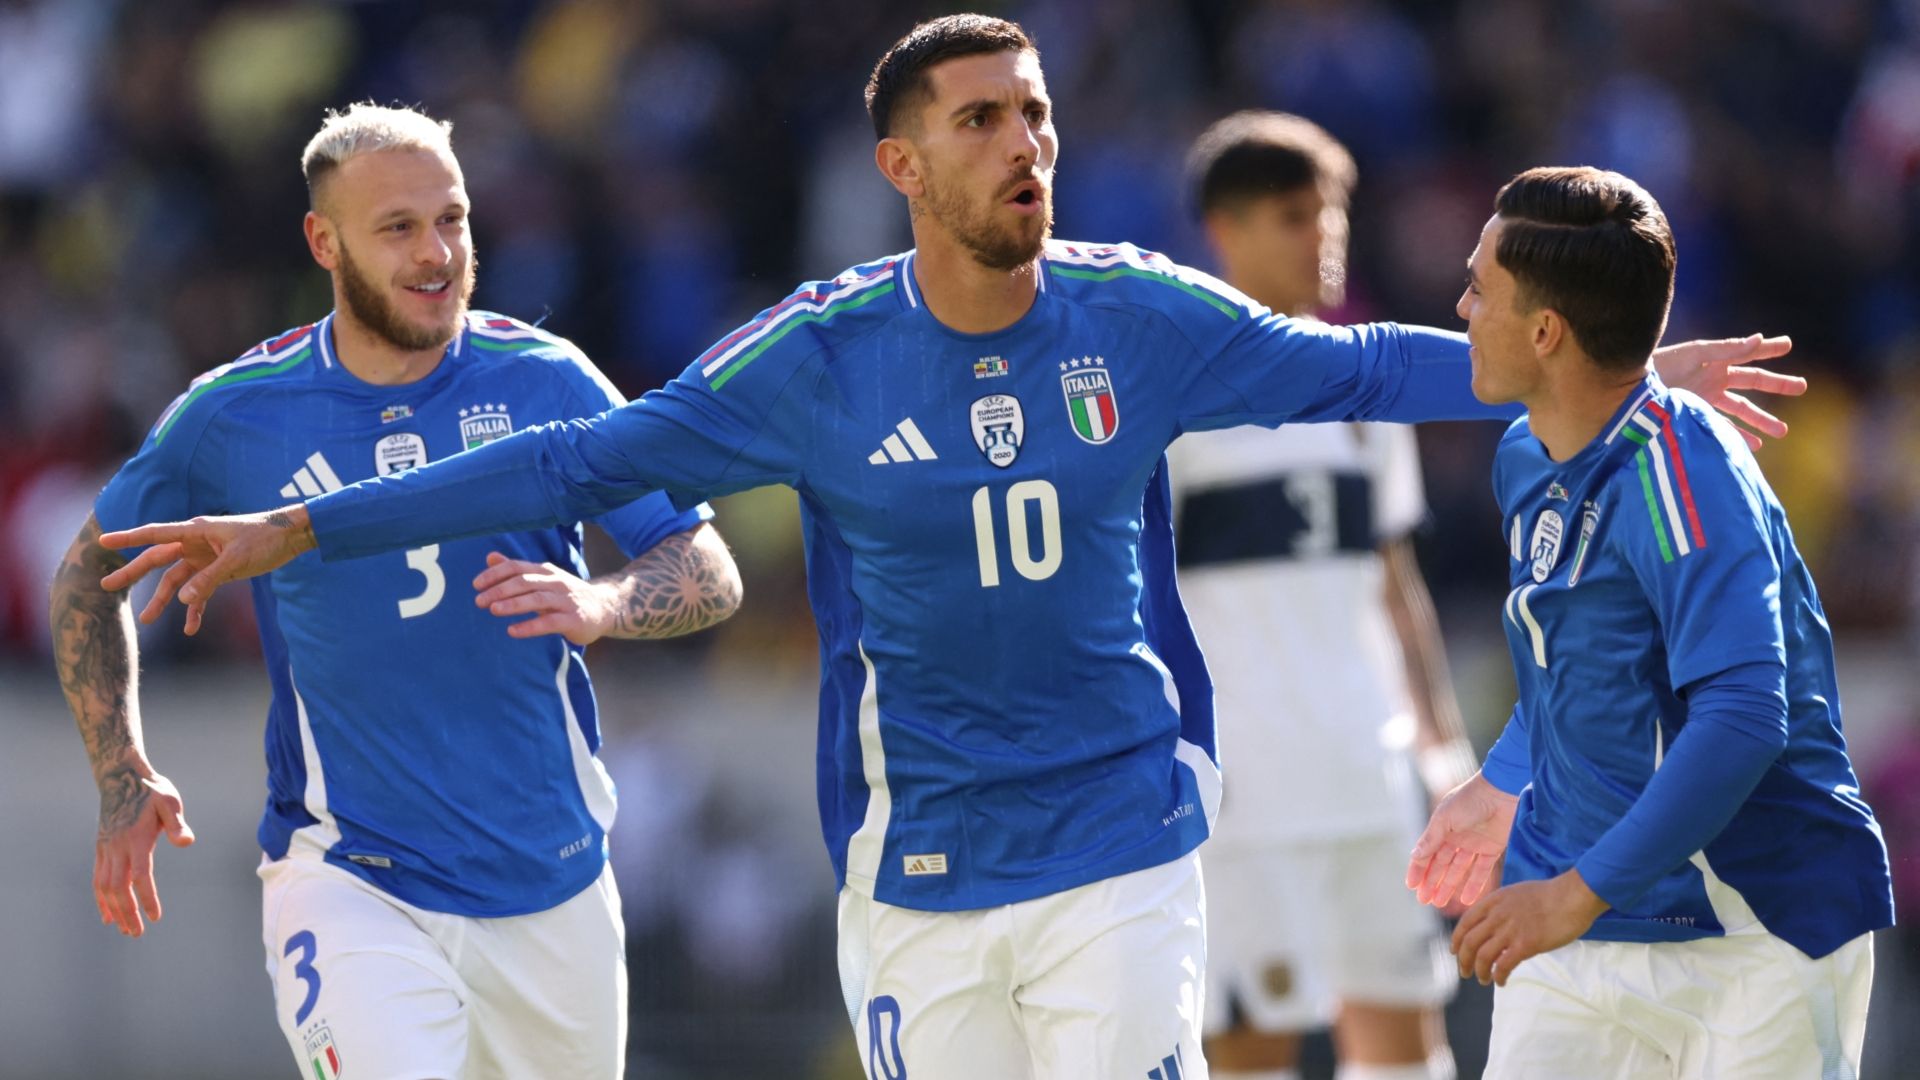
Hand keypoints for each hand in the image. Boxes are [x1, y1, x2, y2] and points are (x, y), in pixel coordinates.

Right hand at [94, 766, 194, 936]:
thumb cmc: (152, 790)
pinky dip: (101, 899)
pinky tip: (108, 915)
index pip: (139, 875)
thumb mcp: (169, 802)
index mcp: (135, 838)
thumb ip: (177, 824)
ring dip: (114, 910)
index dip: (146, 898)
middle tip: (137, 934)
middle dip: (128, 913)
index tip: (155, 917)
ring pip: (105, 887)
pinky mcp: (100, 848)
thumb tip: (187, 843)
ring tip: (125, 930)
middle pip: (118, 888)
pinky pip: (97, 878)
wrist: (121, 777)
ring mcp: (105, 849)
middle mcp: (116, 847)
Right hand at [99, 506, 314, 633]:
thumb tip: (182, 600)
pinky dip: (195, 608)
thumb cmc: (265, 539)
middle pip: (157, 560)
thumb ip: (209, 579)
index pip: (155, 535)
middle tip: (105, 586)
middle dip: (133, 574)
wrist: (292, 537)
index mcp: (195, 531)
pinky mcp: (218, 570)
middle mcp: (195, 543)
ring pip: (176, 580)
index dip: (128, 538)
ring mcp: (205, 557)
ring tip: (147, 620)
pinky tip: (191, 628)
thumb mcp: (237, 560)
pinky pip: (199, 591)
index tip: (103, 541)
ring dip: (163, 599)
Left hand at [473, 552, 617, 644]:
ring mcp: (566, 600)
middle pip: (525, 582)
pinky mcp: (573, 619)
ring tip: (493, 609)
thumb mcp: (543, 579)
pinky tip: (513, 631)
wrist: (604, 608)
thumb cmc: (566, 594)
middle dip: (500, 590)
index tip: (476, 584)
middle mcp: (556, 582)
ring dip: (514, 604)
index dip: (495, 574)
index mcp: (545, 571)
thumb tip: (490, 557)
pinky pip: (549, 622)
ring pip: (537, 599)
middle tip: (479, 601)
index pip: (517, 567)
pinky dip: (530, 626)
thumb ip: (517, 570)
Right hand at [1407, 771, 1517, 909]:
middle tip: (1424, 900)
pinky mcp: (1491, 849)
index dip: (1418, 870)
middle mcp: (1456, 838)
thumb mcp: (1445, 818)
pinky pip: (1481, 871)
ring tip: (1440, 903)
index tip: (1412, 887)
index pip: (1426, 853)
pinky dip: (1474, 885)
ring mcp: (1474, 844)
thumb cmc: (1470, 799)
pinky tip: (1466, 899)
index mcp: (1441, 828)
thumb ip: (1431, 839)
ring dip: (1449, 886)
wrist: (1502, 790)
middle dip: (1431, 882)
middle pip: (1441, 865)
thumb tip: (1414, 856)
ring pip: (1458, 870)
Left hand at [1451, 869, 1608, 985]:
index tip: (1454, 951)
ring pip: (1482, 956)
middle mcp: (1497, 915)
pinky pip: (1504, 965)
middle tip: (1464, 972)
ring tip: (1483, 980)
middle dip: (1463, 960)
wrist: (1573, 896)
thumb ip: (1502, 907)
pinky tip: (1501, 981)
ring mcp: (1510, 930)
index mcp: (1494, 901)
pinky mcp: (1526, 944)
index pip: (1465, 923)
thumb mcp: (1516, 893)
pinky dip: (1498, 976)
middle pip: (1469, 942)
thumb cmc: (1551, 895)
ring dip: (1480, 971)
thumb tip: (1494, 922)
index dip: (1457, 939)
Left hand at [1650, 334, 1804, 449]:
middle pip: (1752, 382)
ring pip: (1741, 409)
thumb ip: (1728, 349)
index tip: (1788, 344)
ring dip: (1761, 420)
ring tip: (1782, 431)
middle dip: (1777, 384)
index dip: (1767, 348)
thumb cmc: (1661, 365)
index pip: (1747, 353)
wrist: (1630, 388)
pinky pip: (1722, 427)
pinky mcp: (1695, 416)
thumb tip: (1759, 339)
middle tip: (1802, 387)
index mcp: (1715, 360)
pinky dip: (1737, 436)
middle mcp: (1713, 378)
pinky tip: (1754, 446)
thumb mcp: (1696, 355)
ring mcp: (1705, 398)